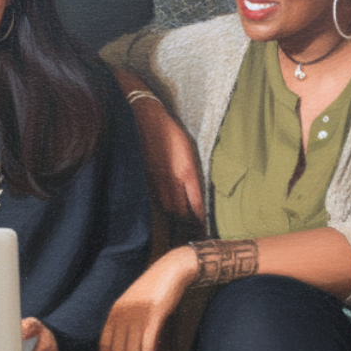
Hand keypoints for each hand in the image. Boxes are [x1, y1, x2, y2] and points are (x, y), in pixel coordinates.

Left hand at [99, 246, 196, 350]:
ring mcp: (136, 316)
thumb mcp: (134, 305)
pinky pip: (147, 347)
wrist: (172, 270)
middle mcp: (121, 315)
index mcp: (114, 313)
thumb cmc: (155, 290)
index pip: (104, 345)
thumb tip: (126, 348)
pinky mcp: (153, 317)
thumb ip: (127, 322)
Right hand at [134, 99, 204, 223]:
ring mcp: (157, 182)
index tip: (206, 228)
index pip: (197, 205)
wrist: (144, 121)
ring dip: (177, 215)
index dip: (202, 219)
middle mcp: (172, 181)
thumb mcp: (189, 149)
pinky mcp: (147, 180)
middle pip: (182, 211)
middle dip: (189, 221)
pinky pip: (158, 199)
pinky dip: (165, 206)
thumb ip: (193, 173)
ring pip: (169, 208)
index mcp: (187, 173)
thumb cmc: (170, 132)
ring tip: (184, 222)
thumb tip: (197, 193)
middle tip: (196, 230)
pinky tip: (169, 207)